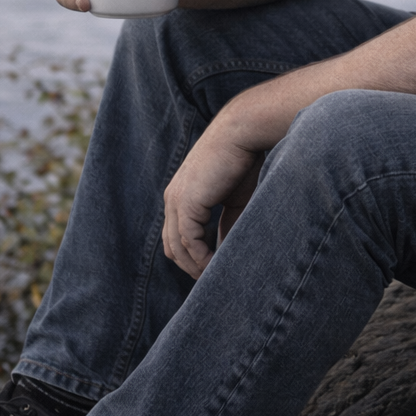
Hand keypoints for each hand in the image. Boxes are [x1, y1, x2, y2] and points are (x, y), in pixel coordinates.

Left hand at [162, 117, 262, 277]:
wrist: (242, 133)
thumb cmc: (243, 160)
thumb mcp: (233, 200)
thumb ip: (227, 225)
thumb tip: (227, 251)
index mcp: (181, 196)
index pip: (178, 237)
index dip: (193, 258)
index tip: (214, 272)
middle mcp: (173, 199)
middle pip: (172, 247)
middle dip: (192, 268)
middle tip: (214, 282)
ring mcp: (176, 201)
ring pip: (178, 248)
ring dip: (196, 267)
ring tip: (217, 279)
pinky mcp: (186, 202)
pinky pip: (188, 241)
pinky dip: (201, 258)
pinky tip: (217, 266)